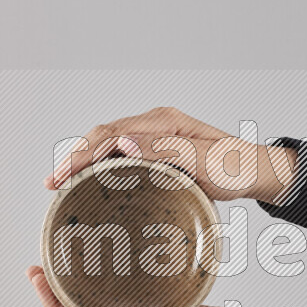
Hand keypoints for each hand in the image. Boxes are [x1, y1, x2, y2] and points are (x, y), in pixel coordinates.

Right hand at [44, 107, 296, 203]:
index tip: (63, 174)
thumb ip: (165, 152)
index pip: (110, 134)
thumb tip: (123, 145)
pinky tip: (90, 179)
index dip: (82, 154)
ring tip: (62, 182)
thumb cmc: (234, 168)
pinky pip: (122, 153)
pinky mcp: (159, 149)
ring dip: (84, 160)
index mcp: (163, 123)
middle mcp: (156, 124)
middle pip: (103, 135)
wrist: (254, 172)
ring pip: (109, 143)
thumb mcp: (202, 162)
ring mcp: (156, 136)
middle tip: (52, 183)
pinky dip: (101, 164)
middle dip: (75, 157)